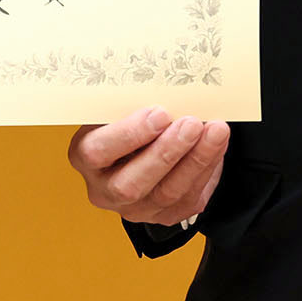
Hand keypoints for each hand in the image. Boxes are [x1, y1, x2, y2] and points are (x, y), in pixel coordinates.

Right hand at [67, 107, 230, 226]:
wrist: (140, 145)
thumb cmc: (128, 118)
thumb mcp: (118, 107)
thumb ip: (131, 101)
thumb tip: (165, 84)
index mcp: (84, 156)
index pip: (98, 152)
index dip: (129, 134)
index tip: (159, 113)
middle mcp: (104, 189)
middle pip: (131, 183)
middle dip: (167, 152)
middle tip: (192, 124)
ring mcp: (134, 208)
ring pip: (167, 194)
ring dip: (195, 160)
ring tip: (215, 131)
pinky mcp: (163, 216)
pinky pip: (188, 200)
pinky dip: (206, 170)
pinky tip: (217, 146)